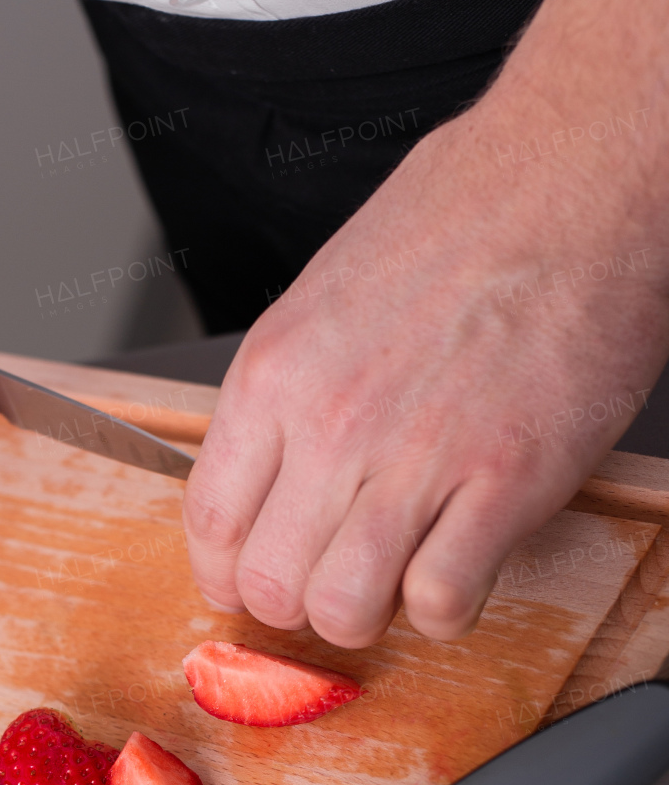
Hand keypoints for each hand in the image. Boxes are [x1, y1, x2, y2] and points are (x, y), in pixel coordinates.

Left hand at [184, 90, 668, 646]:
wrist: (575, 171)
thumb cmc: (464, 213)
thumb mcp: (325, 293)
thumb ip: (289, 389)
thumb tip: (267, 466)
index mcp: (276, 372)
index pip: (209, 522)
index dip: (227, 571)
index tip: (249, 577)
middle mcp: (333, 423)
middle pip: (269, 584)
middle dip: (298, 600)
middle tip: (334, 576)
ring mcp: (418, 458)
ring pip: (344, 610)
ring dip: (368, 613)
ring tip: (397, 576)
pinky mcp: (506, 482)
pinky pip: (442, 602)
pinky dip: (447, 606)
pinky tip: (460, 561)